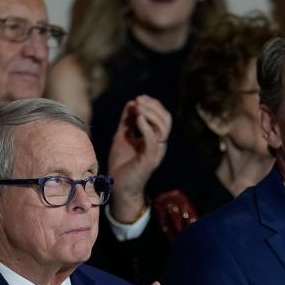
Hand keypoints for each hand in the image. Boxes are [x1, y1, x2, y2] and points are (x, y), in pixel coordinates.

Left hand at [107, 95, 170, 223]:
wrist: (118, 186)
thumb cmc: (121, 164)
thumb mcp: (123, 136)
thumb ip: (127, 121)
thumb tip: (131, 103)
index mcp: (154, 138)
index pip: (162, 117)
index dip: (153, 104)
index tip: (138, 98)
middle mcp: (158, 144)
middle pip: (166, 119)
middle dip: (153, 106)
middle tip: (138, 100)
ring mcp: (156, 152)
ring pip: (163, 127)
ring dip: (151, 114)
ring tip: (138, 109)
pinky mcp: (150, 159)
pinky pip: (154, 140)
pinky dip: (146, 127)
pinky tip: (137, 119)